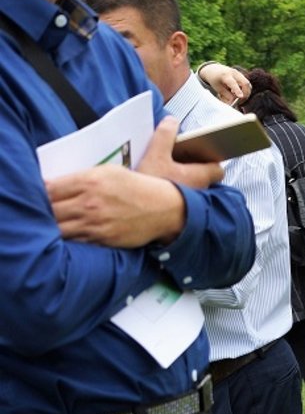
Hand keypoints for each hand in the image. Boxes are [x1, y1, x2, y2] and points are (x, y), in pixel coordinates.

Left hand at [46, 118, 223, 246]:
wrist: (166, 208)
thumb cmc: (138, 186)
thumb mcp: (110, 172)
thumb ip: (81, 177)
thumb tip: (53, 184)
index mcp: (89, 180)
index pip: (48, 188)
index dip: (35, 192)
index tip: (29, 193)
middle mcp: (89, 202)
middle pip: (48, 209)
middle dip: (38, 211)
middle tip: (32, 212)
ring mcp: (94, 222)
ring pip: (56, 228)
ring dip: (47, 227)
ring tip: (42, 226)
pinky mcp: (101, 239)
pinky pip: (73, 241)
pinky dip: (64, 240)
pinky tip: (60, 237)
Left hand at [198, 62, 250, 104]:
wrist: (214, 69)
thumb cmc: (215, 80)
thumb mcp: (218, 88)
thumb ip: (227, 95)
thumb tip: (234, 102)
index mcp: (225, 75)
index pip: (233, 83)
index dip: (237, 90)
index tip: (241, 97)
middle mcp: (234, 73)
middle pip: (245, 83)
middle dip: (246, 94)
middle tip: (241, 102)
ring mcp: (239, 73)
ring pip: (248, 85)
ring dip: (246, 93)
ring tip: (238, 98)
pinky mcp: (242, 76)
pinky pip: (247, 85)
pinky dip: (244, 91)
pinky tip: (237, 93)